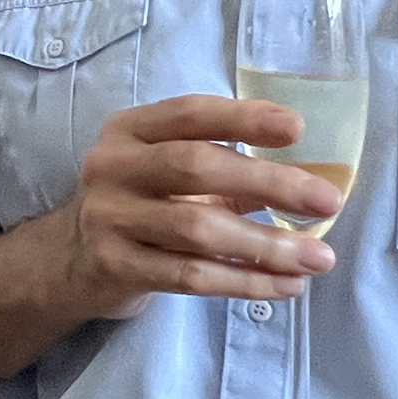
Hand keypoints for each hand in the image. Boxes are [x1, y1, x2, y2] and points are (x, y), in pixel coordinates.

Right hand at [59, 93, 340, 319]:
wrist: (71, 260)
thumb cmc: (140, 204)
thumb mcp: (167, 173)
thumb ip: (224, 168)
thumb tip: (310, 178)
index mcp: (130, 130)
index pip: (190, 113)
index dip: (243, 117)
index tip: (297, 128)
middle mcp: (112, 166)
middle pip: (194, 166)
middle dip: (268, 182)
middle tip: (326, 201)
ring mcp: (109, 217)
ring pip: (196, 228)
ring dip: (265, 244)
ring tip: (318, 258)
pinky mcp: (115, 266)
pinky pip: (189, 276)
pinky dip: (244, 281)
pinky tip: (285, 285)